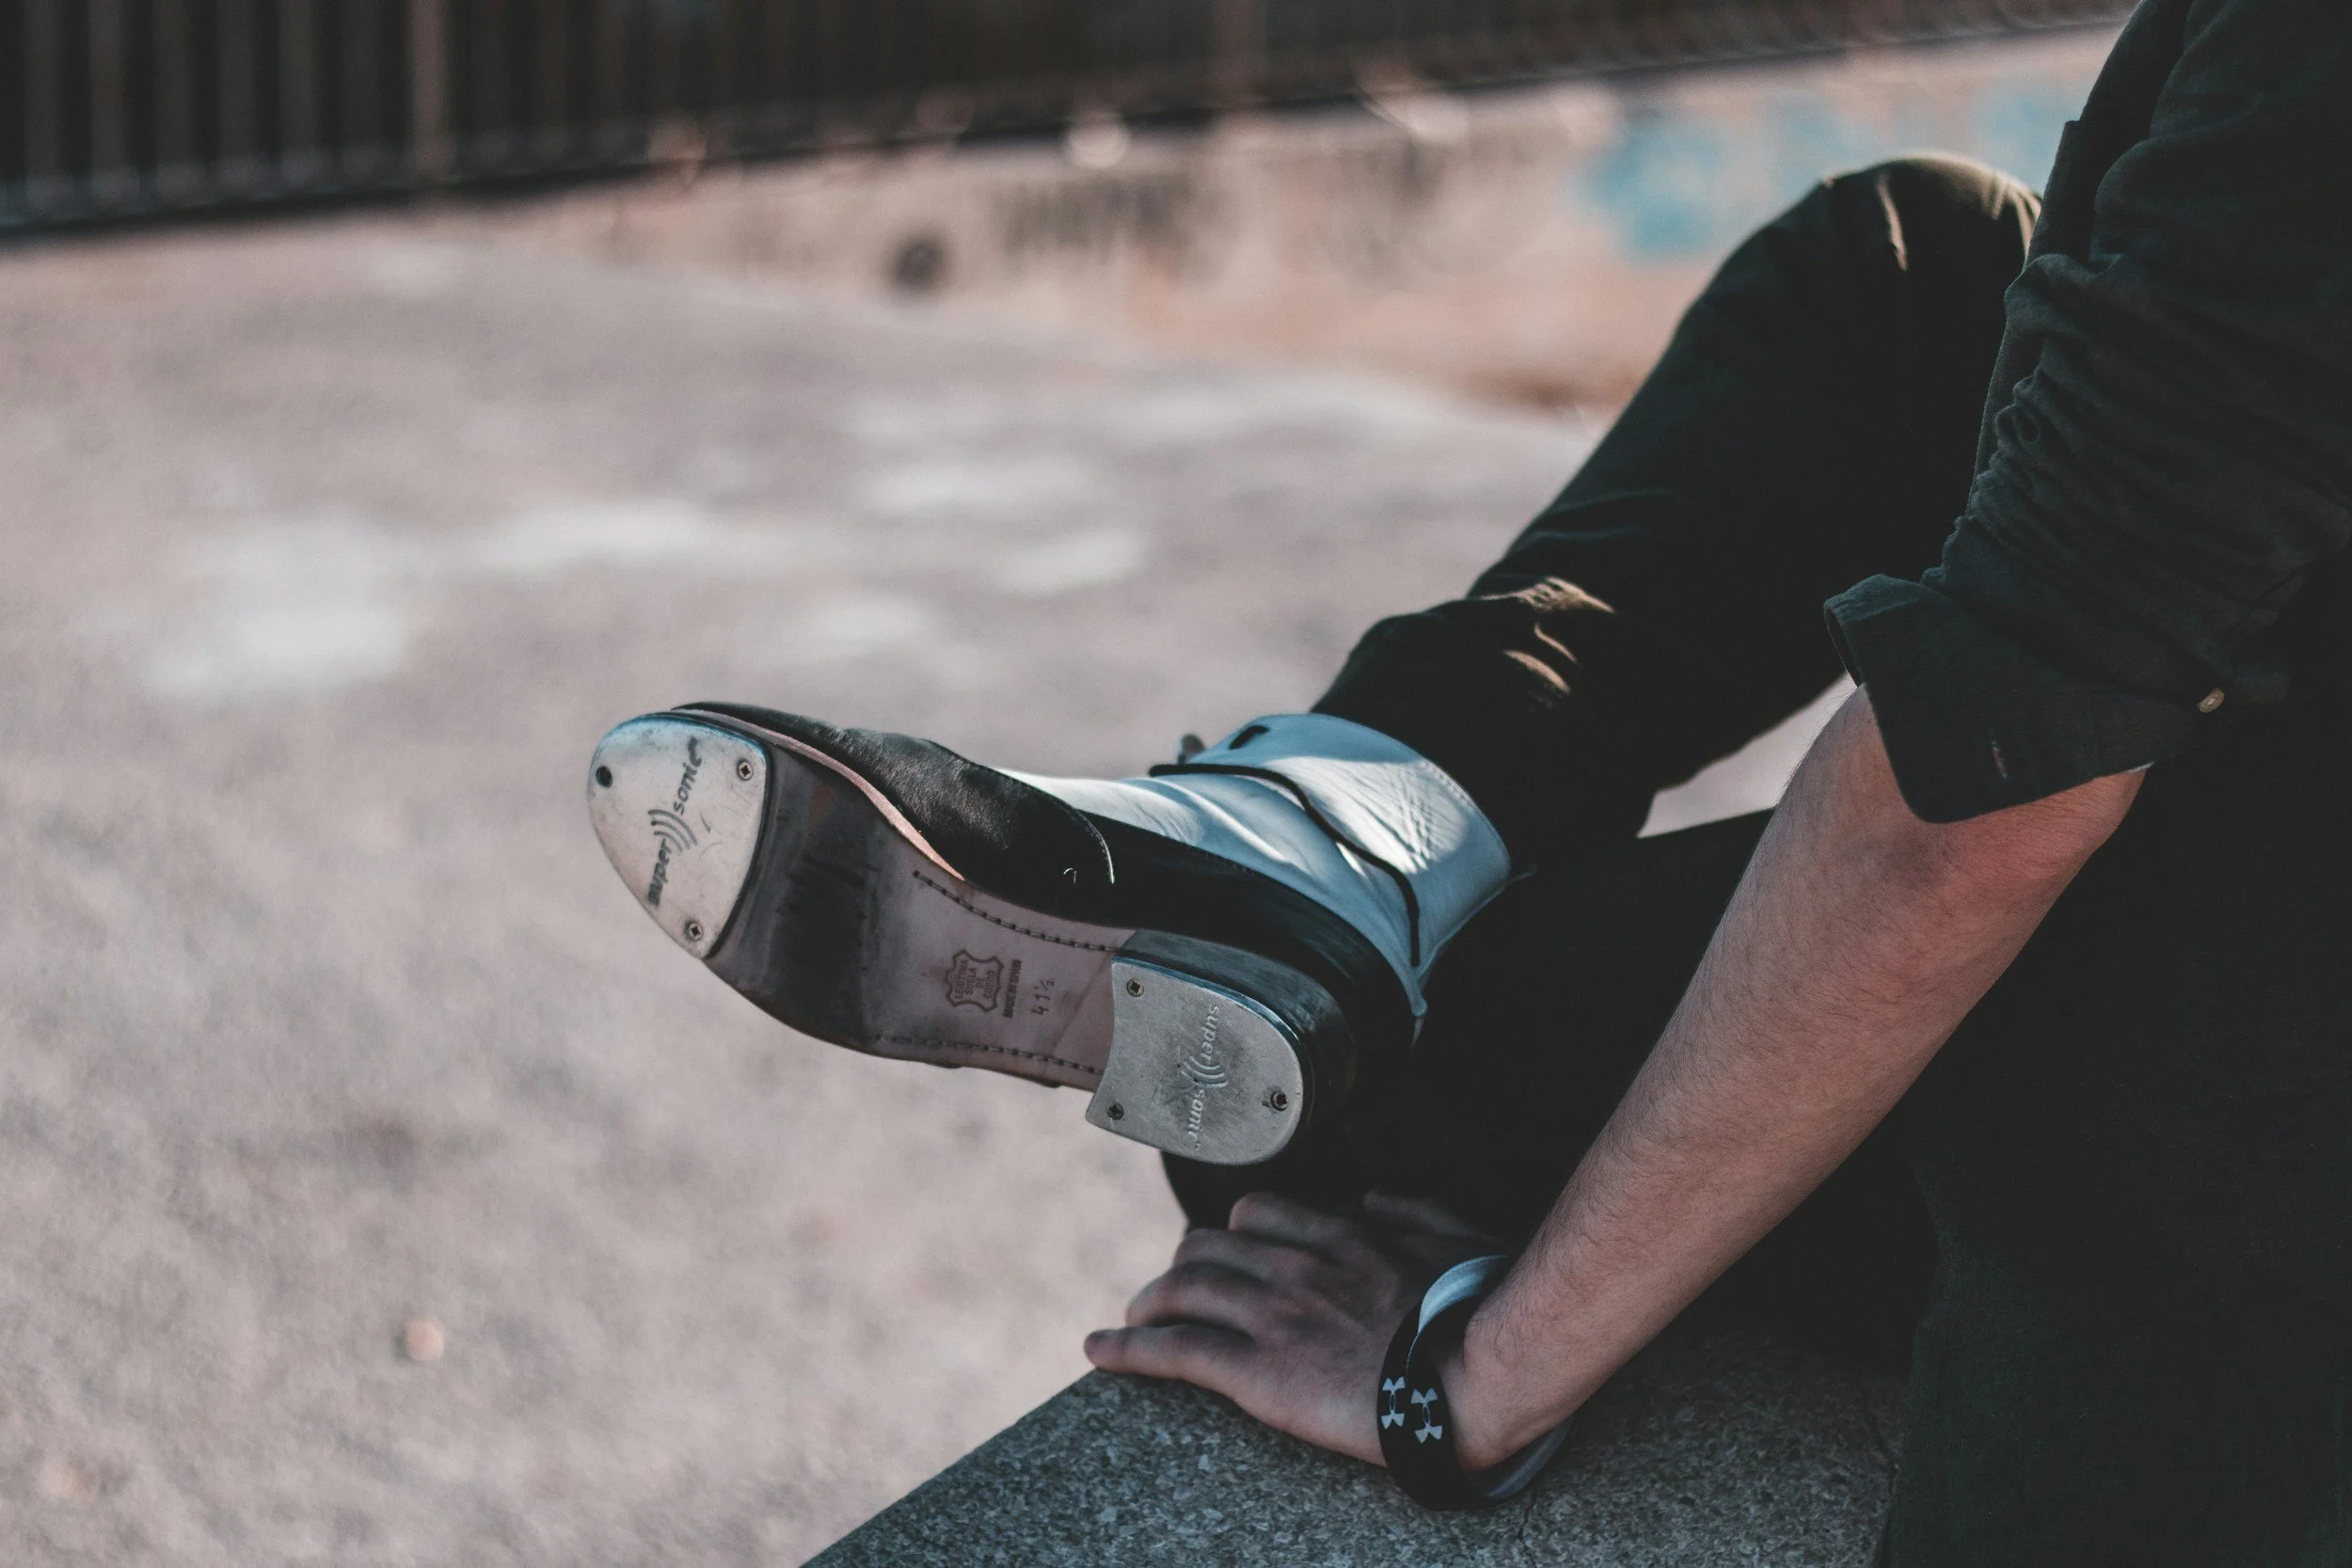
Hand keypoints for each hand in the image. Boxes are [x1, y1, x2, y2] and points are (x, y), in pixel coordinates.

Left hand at [1084, 1190, 1495, 1464]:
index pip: (1256, 1215)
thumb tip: (1373, 1197)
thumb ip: (1410, 1210)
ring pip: (1182, 1289)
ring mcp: (1272, 1315)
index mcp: (1340, 1237)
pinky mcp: (1257, 1369)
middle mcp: (1295, 1266)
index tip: (1222, 1253)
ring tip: (1133, 1319)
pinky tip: (1098, 1350)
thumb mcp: (1455, 1238)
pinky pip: (1175, 1350)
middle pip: (1207, 1247)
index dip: (1230, 1235)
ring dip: (1148, 1304)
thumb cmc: (1480, 1311)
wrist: (1476, 1375)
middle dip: (1181, 1268)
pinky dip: (1128, 1347)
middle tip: (1171, 1292)